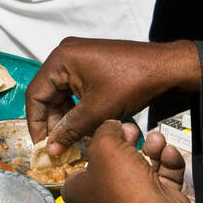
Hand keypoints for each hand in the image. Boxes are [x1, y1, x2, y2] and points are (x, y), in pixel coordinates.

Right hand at [24, 37, 200, 153]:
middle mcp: (66, 54)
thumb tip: (51, 148)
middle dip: (52, 122)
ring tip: (69, 140)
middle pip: (47, 94)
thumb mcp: (97, 111)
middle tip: (56, 146)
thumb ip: (70, 130)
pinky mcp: (92, 65)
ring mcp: (79, 58)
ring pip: (62, 93)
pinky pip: (75, 89)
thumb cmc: (133, 82)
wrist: (167, 68)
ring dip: (64, 117)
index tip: (41, 144)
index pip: (35, 94)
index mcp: (61, 59)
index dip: (36, 123)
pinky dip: (76, 108)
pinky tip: (82, 126)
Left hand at [61, 120, 192, 202]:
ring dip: (152, 148)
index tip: (100, 131)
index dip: (89, 146)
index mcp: (82, 188)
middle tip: (133, 130)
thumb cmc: (123, 187)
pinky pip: (164, 173)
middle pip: (115, 160)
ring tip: (156, 140)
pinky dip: (168, 161)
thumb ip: (105, 130)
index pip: (78, 164)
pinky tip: (168, 152)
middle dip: (126, 141)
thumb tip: (111, 125)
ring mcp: (134, 196)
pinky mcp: (159, 197)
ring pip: (143, 163)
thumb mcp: (104, 146)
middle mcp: (106, 193)